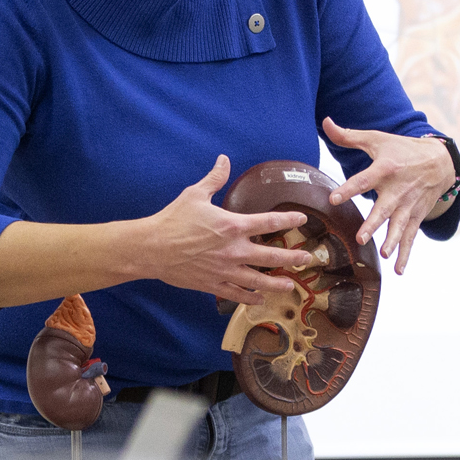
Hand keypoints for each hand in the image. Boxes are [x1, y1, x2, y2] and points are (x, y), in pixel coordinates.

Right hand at [132, 155, 308, 303]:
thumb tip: (224, 160)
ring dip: (277, 283)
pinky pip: (237, 293)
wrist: (152, 248)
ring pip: (259, 280)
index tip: (302, 218)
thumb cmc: (173, 219)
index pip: (269, 222)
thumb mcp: (195, 194)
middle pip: (272, 256)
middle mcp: (234, 250)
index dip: (289, 220)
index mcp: (232, 225)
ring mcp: (225, 270)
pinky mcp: (213, 284)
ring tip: (291, 285)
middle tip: (307, 259)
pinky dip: (250, 298)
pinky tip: (259, 299)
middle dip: (293, 257)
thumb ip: (214, 179)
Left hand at [322, 118, 455, 274]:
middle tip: (361, 238)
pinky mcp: (416, 216)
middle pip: (384, 208)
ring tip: (384, 254)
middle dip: (374, 223)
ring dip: (392, 240)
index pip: (364, 179)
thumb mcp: (376, 139)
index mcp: (385, 169)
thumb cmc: (400, 149)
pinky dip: (406, 253)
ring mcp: (409, 205)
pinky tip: (398, 269)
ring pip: (399, 225)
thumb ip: (348, 136)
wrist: (439, 161)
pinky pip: (410, 237)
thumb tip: (325, 122)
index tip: (334, 198)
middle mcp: (398, 189)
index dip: (349, 188)